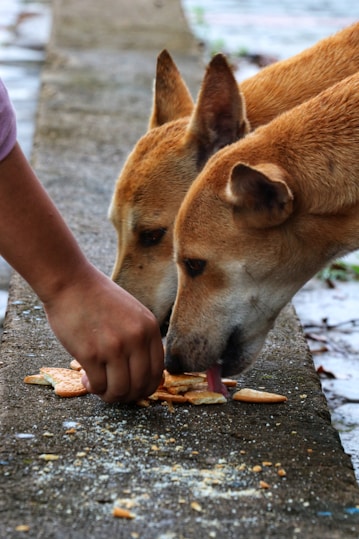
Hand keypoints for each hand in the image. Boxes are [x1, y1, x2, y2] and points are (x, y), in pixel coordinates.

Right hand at [43, 263, 163, 402]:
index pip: (157, 372)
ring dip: (109, 395)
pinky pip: (98, 385)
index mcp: (149, 329)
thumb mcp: (132, 313)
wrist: (71, 283)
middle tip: (114, 392)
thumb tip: (142, 373)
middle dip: (127, 396)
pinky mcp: (91, 353)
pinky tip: (85, 378)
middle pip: (140, 386)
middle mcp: (136, 339)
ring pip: (120, 390)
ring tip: (98, 385)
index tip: (133, 390)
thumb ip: (141, 339)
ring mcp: (114, 347)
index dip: (145, 388)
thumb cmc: (98, 298)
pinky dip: (92, 388)